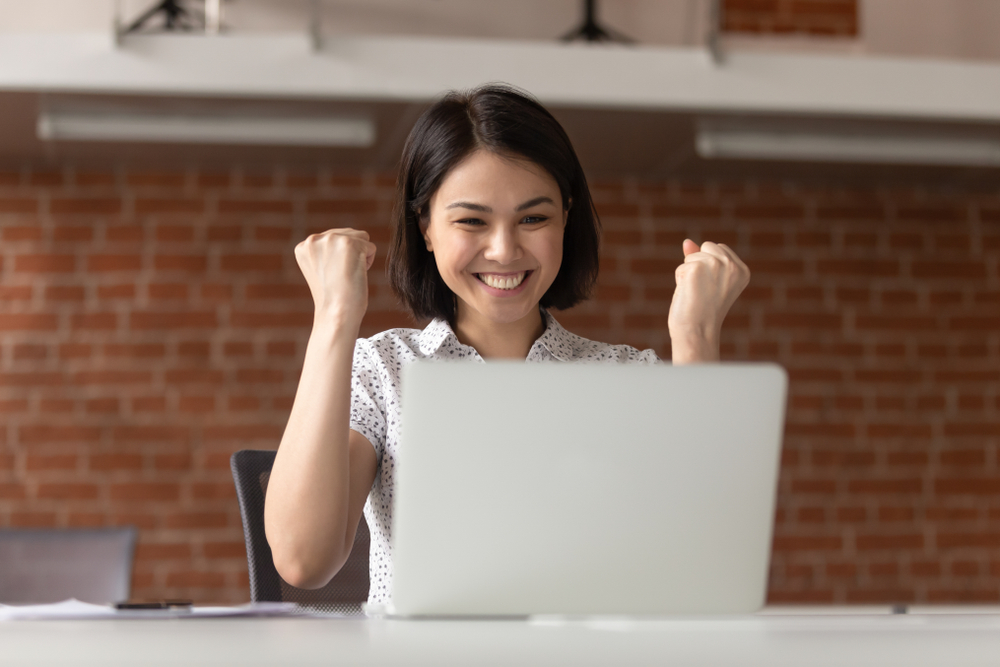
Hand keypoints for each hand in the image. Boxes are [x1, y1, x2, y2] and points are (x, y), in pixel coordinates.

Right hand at [294, 228, 376, 327]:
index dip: (339, 258)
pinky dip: (368, 261)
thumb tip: (345, 236)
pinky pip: (370, 246)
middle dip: (351, 254)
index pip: (334, 238)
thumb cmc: (333, 298)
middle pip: (348, 234)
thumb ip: (326, 250)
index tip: (331, 275)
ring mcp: (331, 239)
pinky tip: (355, 274)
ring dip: (360, 256)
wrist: (336, 313)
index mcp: (303, 246)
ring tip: (347, 274)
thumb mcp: (320, 269)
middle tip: (340, 276)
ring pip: (361, 238)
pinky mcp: (349, 243)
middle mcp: (314, 239)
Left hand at [668, 239, 749, 361]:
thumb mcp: (709, 281)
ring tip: (697, 294)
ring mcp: (715, 265)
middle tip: (704, 291)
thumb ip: (702, 258)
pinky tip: (689, 294)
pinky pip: (681, 267)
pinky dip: (680, 280)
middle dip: (699, 265)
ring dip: (689, 274)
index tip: (713, 289)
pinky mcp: (696, 268)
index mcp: (742, 270)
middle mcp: (732, 266)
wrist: (698, 332)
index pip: (719, 248)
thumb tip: (687, 242)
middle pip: (707, 246)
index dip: (709, 267)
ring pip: (692, 256)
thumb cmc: (703, 310)